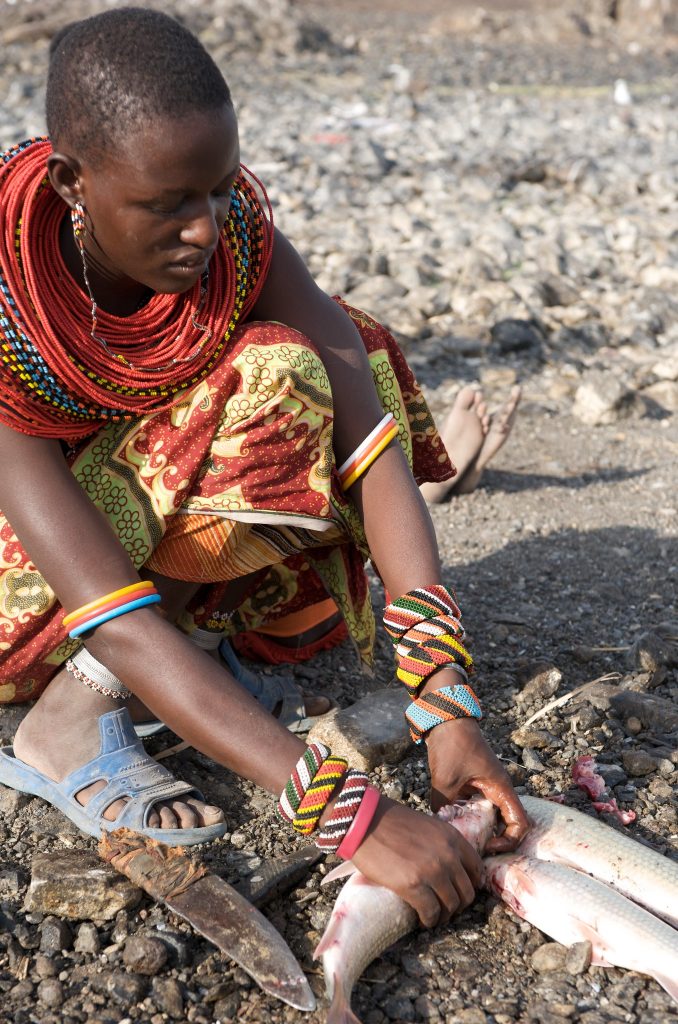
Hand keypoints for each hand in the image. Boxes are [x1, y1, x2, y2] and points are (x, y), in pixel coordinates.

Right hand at [351, 795, 483, 927]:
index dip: (471, 884)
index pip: (476, 868)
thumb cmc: (390, 821)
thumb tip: (446, 866)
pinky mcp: (413, 885)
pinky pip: (431, 912)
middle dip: (458, 904)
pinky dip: (429, 921)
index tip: (462, 891)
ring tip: (433, 916)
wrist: (364, 820)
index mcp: (452, 836)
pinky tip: (422, 920)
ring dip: (443, 915)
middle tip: (446, 908)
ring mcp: (432, 871)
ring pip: (451, 905)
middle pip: (466, 892)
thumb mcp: (426, 825)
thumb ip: (440, 843)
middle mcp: (448, 854)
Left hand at [426, 717, 529, 853]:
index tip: (488, 845)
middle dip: (492, 840)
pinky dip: (469, 818)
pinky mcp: (474, 785)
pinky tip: (453, 822)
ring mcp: (486, 787)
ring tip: (461, 837)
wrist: (445, 720)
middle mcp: (498, 790)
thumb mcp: (445, 780)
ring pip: (491, 818)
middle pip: (506, 824)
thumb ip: (444, 807)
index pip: (519, 824)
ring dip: (479, 829)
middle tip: (473, 847)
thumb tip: (440, 827)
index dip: (508, 841)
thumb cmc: (452, 745)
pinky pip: (477, 808)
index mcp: (501, 788)